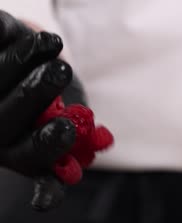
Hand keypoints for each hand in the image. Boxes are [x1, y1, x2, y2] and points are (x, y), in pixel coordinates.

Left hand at [0, 11, 75, 208]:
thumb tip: (99, 138)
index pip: (33, 155)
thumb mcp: (71, 123)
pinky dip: (6, 38)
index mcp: (21, 154)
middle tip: (62, 72)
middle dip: (36, 93)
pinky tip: (27, 35)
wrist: (34, 75)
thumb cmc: (57, 108)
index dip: (48, 144)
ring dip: (25, 59)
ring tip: (53, 44)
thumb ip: (81, 136)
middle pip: (9, 117)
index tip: (67, 128)